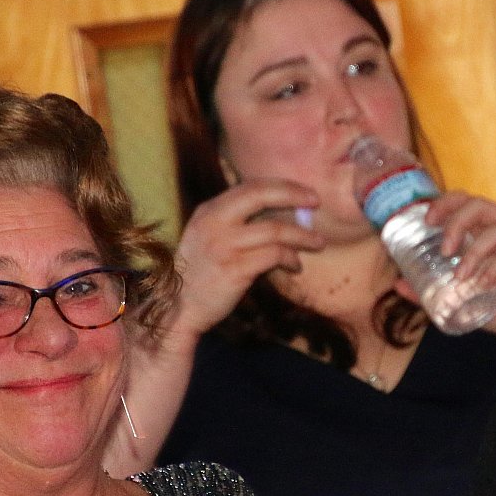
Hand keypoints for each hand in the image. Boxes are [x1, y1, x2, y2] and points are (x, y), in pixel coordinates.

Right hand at [169, 178, 324, 339]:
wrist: (178, 308)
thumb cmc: (201, 273)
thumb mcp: (209, 237)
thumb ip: (236, 222)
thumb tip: (281, 213)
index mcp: (209, 211)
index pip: (250, 187)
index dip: (282, 187)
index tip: (305, 193)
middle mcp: (214, 223)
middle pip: (260, 196)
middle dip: (293, 195)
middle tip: (316, 202)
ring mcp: (224, 246)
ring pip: (274, 229)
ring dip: (301, 236)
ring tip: (317, 243)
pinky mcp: (234, 269)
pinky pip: (273, 256)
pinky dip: (290, 259)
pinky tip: (295, 266)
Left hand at [411, 191, 495, 336]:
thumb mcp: (466, 300)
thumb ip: (435, 291)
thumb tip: (399, 285)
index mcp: (489, 231)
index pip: (466, 201)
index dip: (445, 203)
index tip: (426, 219)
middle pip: (479, 205)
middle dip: (456, 222)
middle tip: (443, 249)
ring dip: (473, 252)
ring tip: (460, 277)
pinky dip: (494, 268)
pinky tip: (483, 284)